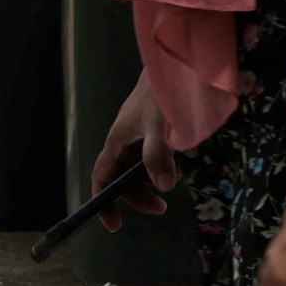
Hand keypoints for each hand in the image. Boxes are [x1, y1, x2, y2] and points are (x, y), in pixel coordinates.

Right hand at [91, 78, 180, 217]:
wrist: (175, 60)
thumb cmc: (162, 91)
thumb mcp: (159, 127)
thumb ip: (158, 156)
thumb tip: (164, 187)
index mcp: (117, 140)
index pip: (102, 178)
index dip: (104, 202)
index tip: (115, 225)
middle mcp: (125, 139)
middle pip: (124, 178)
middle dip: (139, 195)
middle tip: (162, 208)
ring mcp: (140, 132)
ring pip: (141, 167)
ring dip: (156, 179)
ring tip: (176, 178)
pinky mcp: (156, 127)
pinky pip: (156, 153)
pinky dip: (166, 162)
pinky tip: (183, 158)